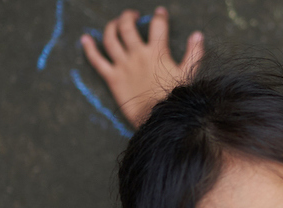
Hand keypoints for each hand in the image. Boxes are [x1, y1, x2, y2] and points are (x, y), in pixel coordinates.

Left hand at [81, 7, 203, 128]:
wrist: (159, 119)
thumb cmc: (174, 98)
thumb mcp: (188, 74)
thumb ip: (193, 53)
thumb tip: (197, 35)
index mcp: (156, 52)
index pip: (157, 26)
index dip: (159, 16)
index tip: (160, 13)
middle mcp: (137, 55)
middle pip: (128, 27)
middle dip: (129, 17)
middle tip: (133, 15)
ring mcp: (122, 65)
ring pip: (110, 38)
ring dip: (111, 26)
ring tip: (115, 23)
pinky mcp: (112, 78)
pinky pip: (97, 61)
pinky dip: (89, 49)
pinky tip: (85, 39)